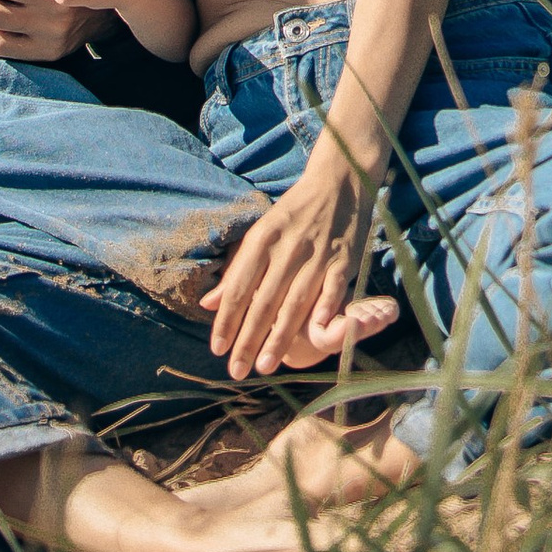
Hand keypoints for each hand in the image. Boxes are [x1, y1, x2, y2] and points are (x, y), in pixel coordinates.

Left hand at [205, 155, 387, 377]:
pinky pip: (332, 290)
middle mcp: (286, 247)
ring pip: (294, 302)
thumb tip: (207, 304)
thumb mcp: (261, 233)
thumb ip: (236, 269)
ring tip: (264, 367)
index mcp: (262, 238)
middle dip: (248, 339)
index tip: (217, 350)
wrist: (339, 180)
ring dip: (279, 338)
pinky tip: (314, 335)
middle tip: (236, 371)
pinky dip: (324, 311)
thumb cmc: (294, 212)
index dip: (226, 320)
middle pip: (262, 301)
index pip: (238, 287)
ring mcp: (316, 253)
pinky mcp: (343, 258)